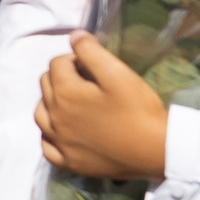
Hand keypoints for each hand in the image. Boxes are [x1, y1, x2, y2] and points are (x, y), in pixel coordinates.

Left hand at [37, 31, 168, 180]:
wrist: (158, 150)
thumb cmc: (139, 110)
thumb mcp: (117, 74)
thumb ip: (91, 51)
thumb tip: (74, 36)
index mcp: (64, 93)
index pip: (57, 63)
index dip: (75, 59)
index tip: (93, 66)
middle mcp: (54, 117)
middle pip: (46, 86)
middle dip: (62, 77)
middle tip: (88, 82)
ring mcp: (59, 142)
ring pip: (40, 114)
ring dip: (51, 103)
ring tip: (73, 102)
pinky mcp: (69, 162)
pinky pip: (47, 147)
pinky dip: (50, 136)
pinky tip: (63, 132)